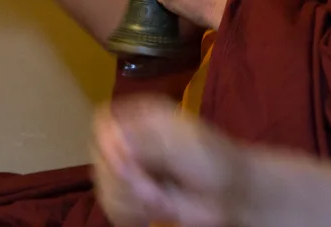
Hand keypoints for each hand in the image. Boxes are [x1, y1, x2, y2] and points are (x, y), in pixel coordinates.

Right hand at [92, 96, 246, 226]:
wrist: (231, 193)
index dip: (108, 145)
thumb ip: (146, 142)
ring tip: (162, 203)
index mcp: (143, 114)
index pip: (104, 121)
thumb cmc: (214, 160)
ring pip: (104, 186)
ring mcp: (130, 166)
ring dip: (132, 203)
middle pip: (99, 158)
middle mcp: (131, 137)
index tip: (125, 166)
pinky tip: (149, 217)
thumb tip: (113, 143)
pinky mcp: (132, 194)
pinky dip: (127, 216)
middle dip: (127, 183)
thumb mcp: (182, 143)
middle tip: (156, 193)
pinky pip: (110, 207)